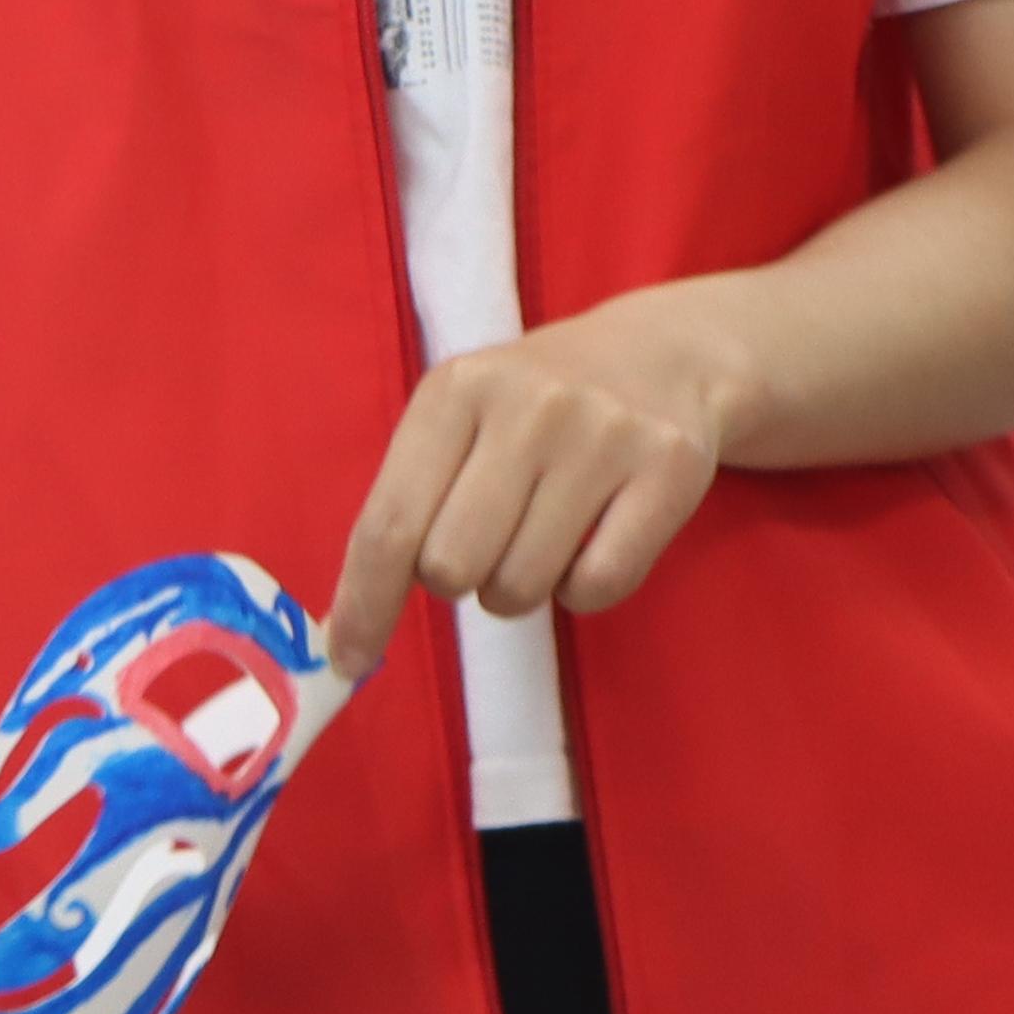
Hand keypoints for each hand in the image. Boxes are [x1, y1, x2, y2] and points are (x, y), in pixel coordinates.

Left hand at [323, 287, 752, 683]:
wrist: (661, 354)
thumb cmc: (535, 407)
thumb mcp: (460, 420)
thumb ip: (404, 509)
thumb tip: (345, 632)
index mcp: (456, 389)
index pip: (389, 523)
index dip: (364, 604)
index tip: (348, 659)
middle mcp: (528, 404)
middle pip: (451, 567)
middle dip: (458, 578)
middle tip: (486, 541)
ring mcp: (603, 434)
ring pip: (521, 586)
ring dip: (520, 584)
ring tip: (543, 531)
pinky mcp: (667, 470)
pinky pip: (596, 587)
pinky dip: (583, 589)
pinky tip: (593, 539)